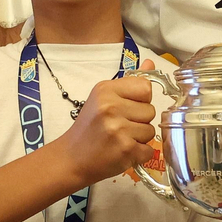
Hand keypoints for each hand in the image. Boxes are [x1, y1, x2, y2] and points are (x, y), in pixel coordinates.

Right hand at [57, 59, 159, 184]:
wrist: (71, 158)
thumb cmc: (89, 128)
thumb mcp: (103, 98)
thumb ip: (129, 82)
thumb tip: (151, 62)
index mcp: (106, 89)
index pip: (145, 87)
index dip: (140, 100)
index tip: (126, 108)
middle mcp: (111, 106)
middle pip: (150, 110)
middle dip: (140, 121)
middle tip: (119, 127)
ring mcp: (118, 129)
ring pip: (151, 130)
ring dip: (139, 138)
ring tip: (120, 139)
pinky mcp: (125, 149)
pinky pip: (149, 150)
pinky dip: (139, 154)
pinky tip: (122, 151)